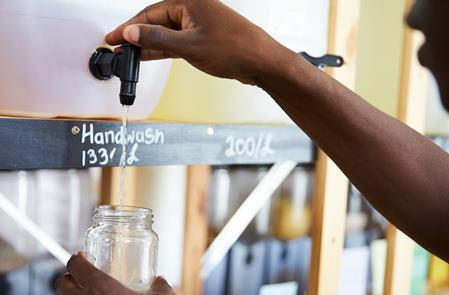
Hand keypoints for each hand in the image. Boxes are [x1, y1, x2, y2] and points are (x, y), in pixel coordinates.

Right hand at [105, 0, 290, 85]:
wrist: (261, 61)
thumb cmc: (234, 48)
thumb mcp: (189, 46)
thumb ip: (157, 40)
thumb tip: (132, 33)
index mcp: (188, 1)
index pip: (149, 13)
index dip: (129, 28)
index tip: (112, 38)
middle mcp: (193, 9)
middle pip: (156, 22)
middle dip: (137, 37)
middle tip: (118, 49)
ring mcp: (199, 24)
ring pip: (167, 33)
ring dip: (149, 45)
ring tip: (130, 56)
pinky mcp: (204, 38)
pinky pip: (178, 42)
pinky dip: (165, 50)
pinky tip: (151, 56)